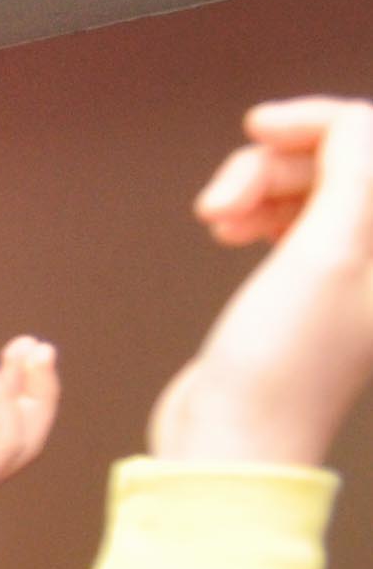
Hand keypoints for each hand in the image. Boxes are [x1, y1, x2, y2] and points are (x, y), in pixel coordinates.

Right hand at [154, 99, 372, 467]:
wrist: (232, 445)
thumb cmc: (280, 366)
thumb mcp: (325, 253)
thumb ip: (353, 171)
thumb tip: (350, 124)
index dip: (322, 123)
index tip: (259, 125)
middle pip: (342, 162)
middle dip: (276, 165)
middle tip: (220, 199)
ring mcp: (348, 271)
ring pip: (309, 187)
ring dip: (256, 189)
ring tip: (214, 220)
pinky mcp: (307, 287)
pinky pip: (290, 219)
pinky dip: (255, 212)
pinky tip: (226, 229)